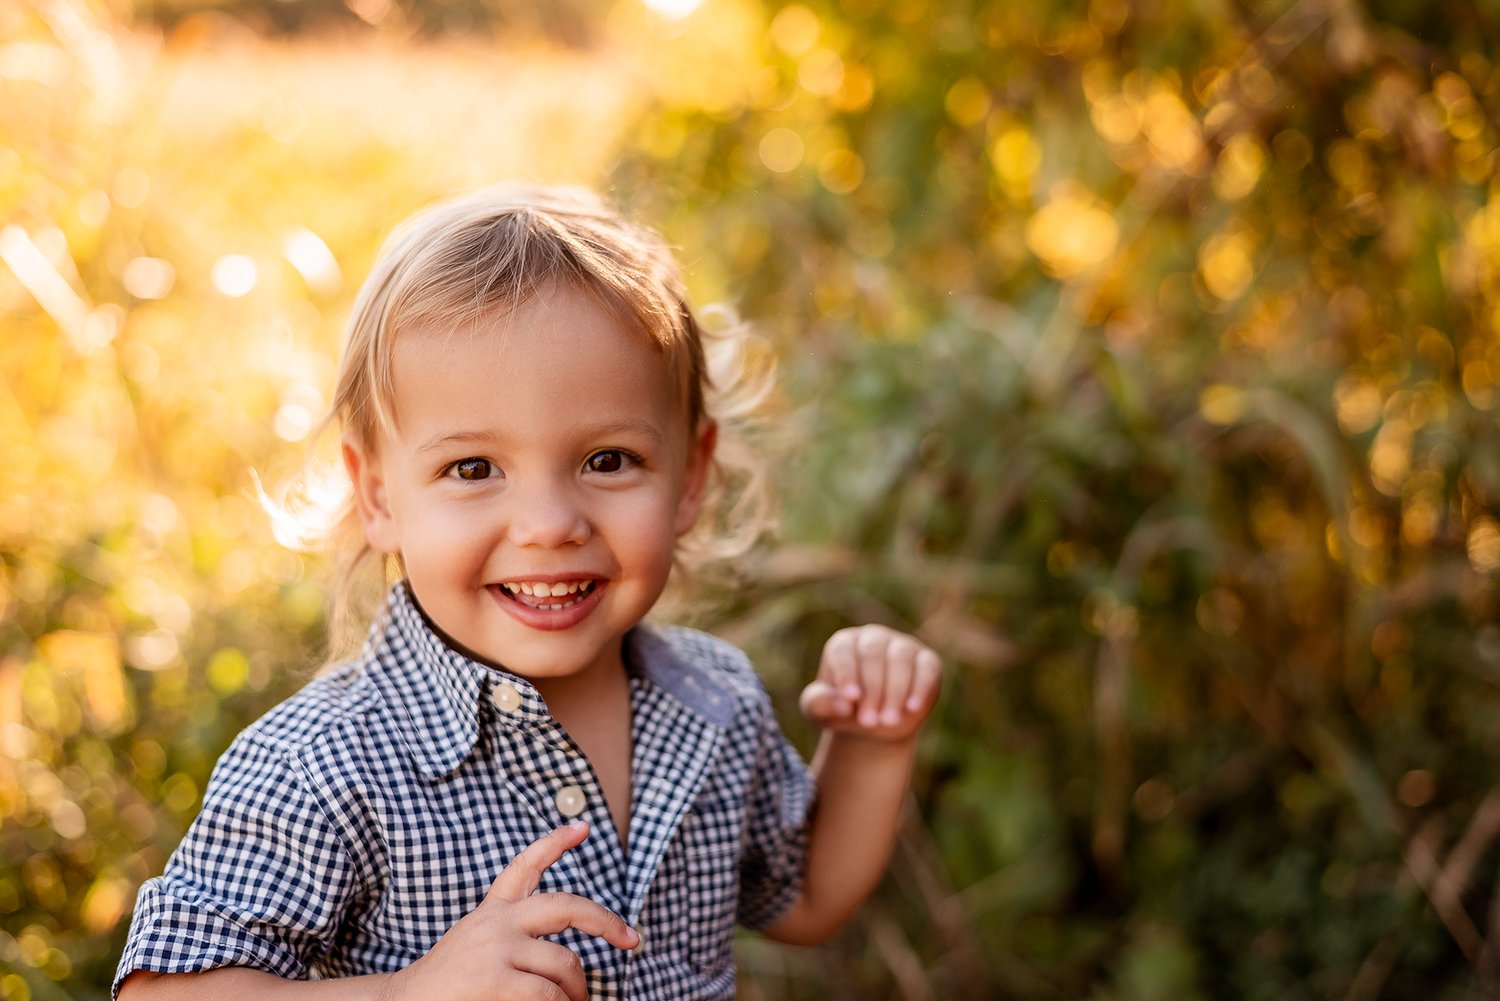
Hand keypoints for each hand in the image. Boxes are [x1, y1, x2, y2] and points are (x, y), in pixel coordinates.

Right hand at [387, 821, 637, 1000]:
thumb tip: (571, 962)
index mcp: (490, 915)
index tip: (583, 826)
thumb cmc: (442, 992)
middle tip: (631, 938)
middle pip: (567, 906)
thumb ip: (517, 942)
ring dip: (578, 991)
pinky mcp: (497, 981)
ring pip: (566, 964)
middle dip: (605, 920)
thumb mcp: (476, 952)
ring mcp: (496, 950)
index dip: (556, 843)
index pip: (524, 867)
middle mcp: (495, 924)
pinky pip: (550, 995)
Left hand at [799, 625, 940, 741]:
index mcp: (843, 644)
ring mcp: (902, 645)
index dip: (846, 672)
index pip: (843, 650)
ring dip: (895, 690)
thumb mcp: (822, 712)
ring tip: (888, 720)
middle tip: (868, 721)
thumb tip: (842, 703)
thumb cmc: (843, 711)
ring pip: (900, 658)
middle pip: (873, 654)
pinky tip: (912, 707)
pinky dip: (920, 687)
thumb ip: (820, 705)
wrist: (875, 723)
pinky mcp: (927, 660)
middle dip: (872, 689)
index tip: (851, 697)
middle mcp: (873, 638)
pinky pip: (926, 667)